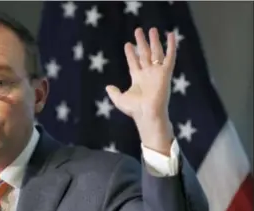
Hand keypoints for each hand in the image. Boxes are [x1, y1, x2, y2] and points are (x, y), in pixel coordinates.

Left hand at [106, 27, 175, 154]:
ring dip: (154, 41)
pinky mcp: (166, 73)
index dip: (130, 53)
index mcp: (137, 79)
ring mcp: (157, 72)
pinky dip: (171, 46)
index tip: (128, 44)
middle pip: (144, 54)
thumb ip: (114, 92)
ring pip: (156, 52)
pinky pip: (170, 56)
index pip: (134, 62)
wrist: (147, 113)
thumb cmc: (134, 109)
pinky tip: (170, 35)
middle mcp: (148, 74)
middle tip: (138, 30)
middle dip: (141, 43)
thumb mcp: (120, 100)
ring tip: (151, 29)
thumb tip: (108, 87)